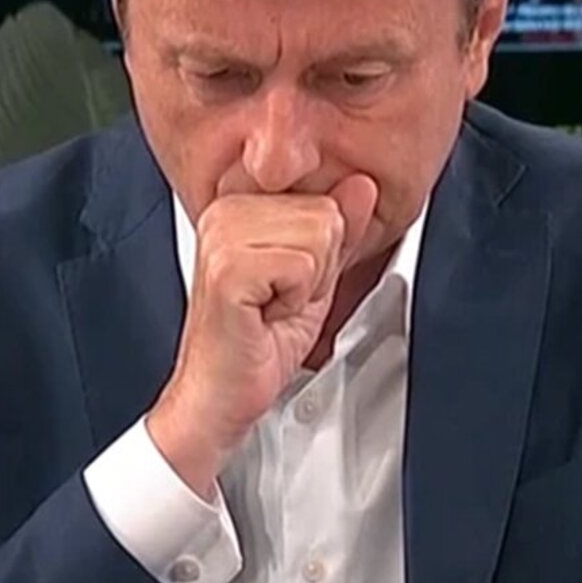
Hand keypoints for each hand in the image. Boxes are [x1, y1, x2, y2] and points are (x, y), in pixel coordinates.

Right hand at [148, 174, 377, 497]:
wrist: (220, 397)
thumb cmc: (257, 345)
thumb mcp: (313, 279)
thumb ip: (338, 230)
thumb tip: (361, 185)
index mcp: (238, 204)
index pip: (323, 199)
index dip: (323, 252)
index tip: (286, 283)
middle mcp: (224, 211)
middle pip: (325, 214)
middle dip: (319, 269)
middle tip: (278, 300)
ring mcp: (221, 236)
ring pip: (318, 236)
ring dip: (307, 286)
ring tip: (272, 306)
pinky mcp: (227, 267)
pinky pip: (302, 264)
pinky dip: (296, 301)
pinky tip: (265, 316)